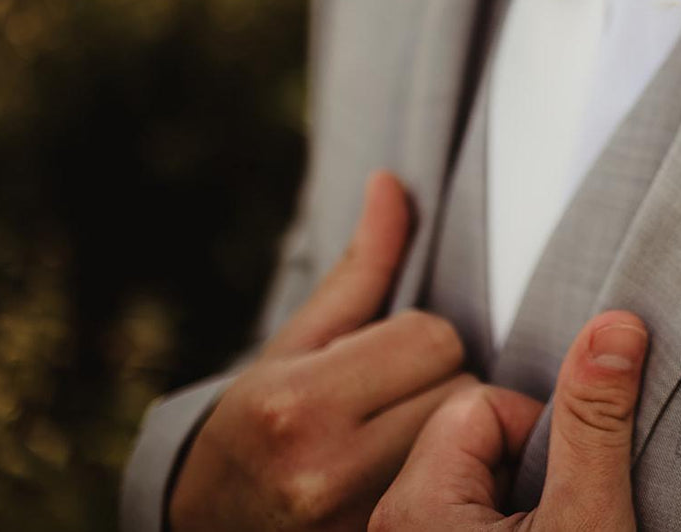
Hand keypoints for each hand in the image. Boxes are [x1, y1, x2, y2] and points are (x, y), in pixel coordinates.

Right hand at [170, 172, 473, 531]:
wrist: (210, 524)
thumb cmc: (259, 421)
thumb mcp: (300, 341)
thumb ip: (362, 266)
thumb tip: (393, 182)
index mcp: (298, 404)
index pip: (432, 337)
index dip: (415, 339)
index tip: (381, 361)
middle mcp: (326, 468)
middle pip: (459, 386)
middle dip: (438, 382)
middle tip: (391, 402)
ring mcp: (360, 517)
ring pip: (470, 438)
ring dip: (451, 428)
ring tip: (401, 437)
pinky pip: (463, 485)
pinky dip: (456, 472)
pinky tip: (423, 474)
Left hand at [369, 310, 648, 531]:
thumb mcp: (587, 521)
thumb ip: (596, 421)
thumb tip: (616, 325)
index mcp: (414, 506)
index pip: (479, 403)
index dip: (536, 432)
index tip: (562, 489)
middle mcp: (390, 523)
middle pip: (465, 430)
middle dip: (523, 458)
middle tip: (555, 517)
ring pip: (463, 468)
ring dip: (513, 489)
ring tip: (545, 531)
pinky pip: (453, 509)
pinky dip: (500, 517)